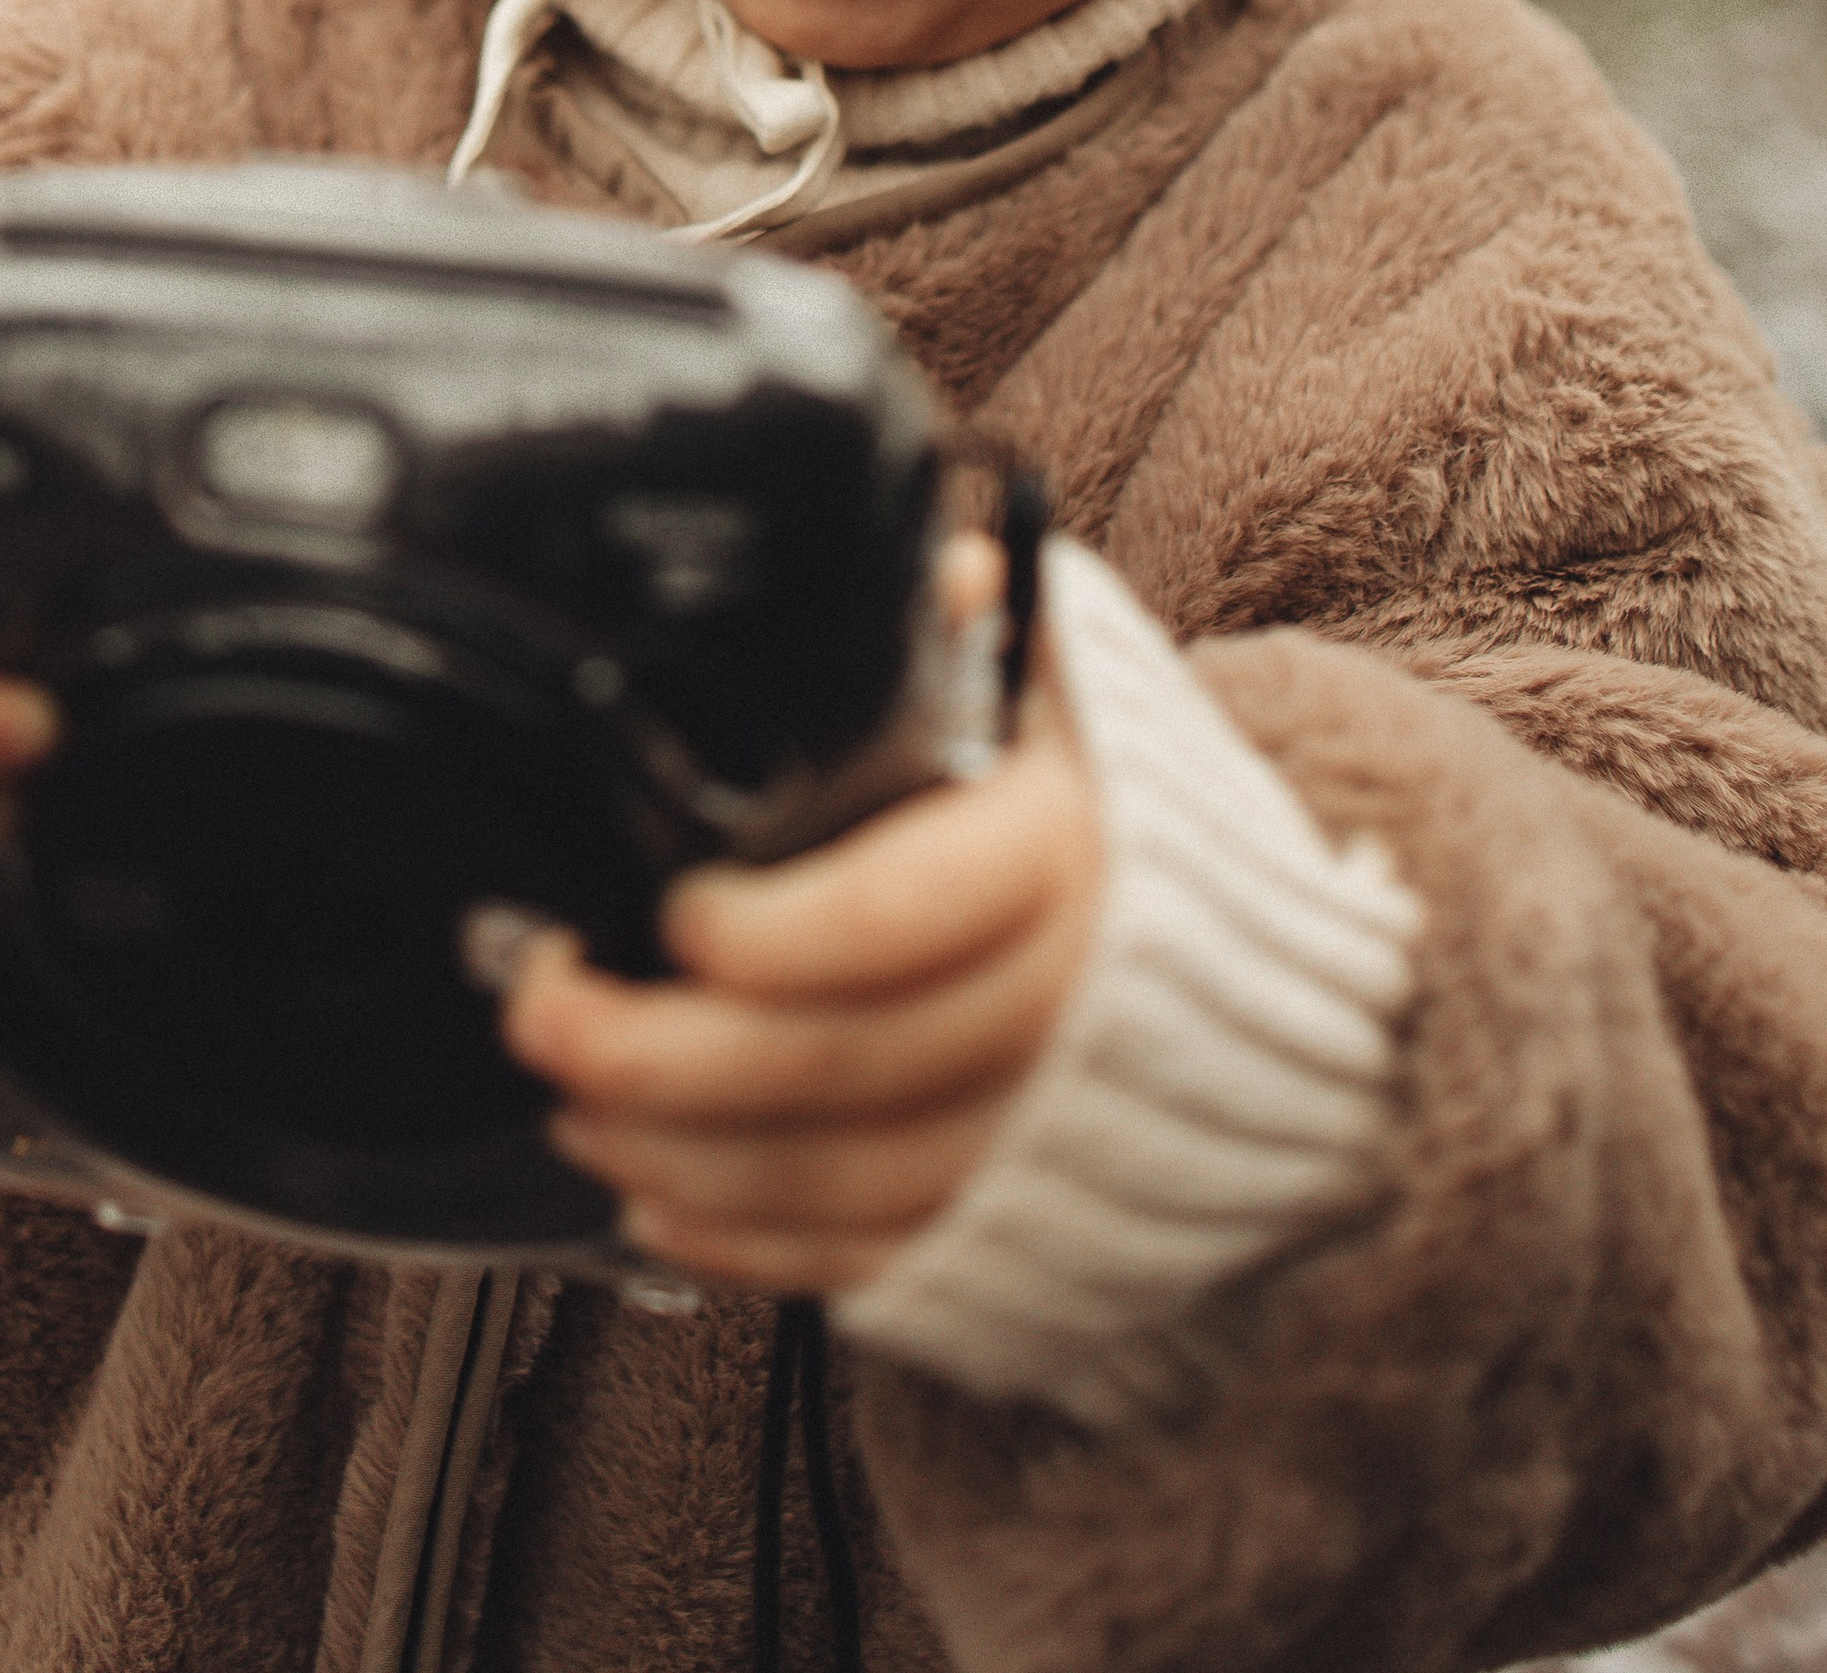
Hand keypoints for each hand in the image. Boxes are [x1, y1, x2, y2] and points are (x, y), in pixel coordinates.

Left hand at [502, 570, 1098, 1298]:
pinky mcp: (1011, 1235)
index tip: (672, 911)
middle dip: (658, 1052)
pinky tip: (649, 1195)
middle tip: (544, 1010)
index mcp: (1059, 861)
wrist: (1282, 988)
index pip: (896, 916)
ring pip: (831, 1182)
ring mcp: (1038, 1146)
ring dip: (675, 1153)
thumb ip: (967, 632)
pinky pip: (860, 1264)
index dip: (766, 932)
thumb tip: (915, 562)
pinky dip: (740, 1242)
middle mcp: (1060, 1018)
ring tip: (573, 1096)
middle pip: (839, 1064)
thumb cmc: (1132, 818)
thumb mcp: (1065, 694)